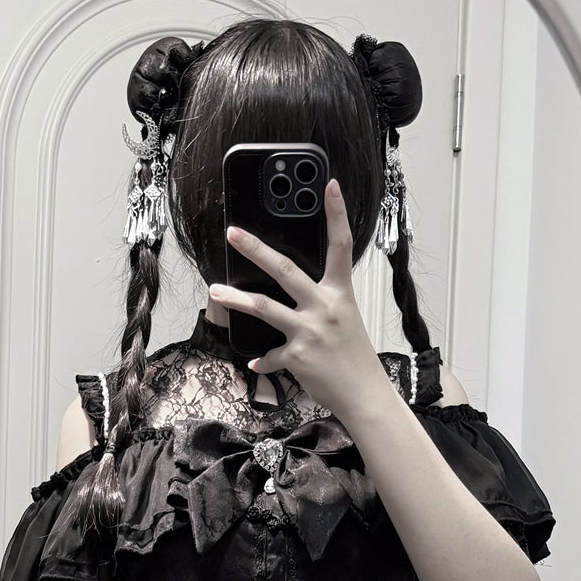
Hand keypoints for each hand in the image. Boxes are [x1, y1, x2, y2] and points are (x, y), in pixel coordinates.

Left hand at [207, 178, 387, 419]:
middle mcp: (324, 307)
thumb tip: (296, 300)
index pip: (341, 246)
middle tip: (234, 234)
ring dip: (236, 299)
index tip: (329, 185)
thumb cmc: (355, 358)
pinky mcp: (297, 356)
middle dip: (256, 249)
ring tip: (216, 291)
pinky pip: (271, 355)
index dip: (336, 214)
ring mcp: (309, 331)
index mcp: (340, 294)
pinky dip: (264, 360)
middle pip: (285, 270)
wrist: (365, 395)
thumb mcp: (346, 321)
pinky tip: (257, 362)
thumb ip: (322, 305)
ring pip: (265, 308)